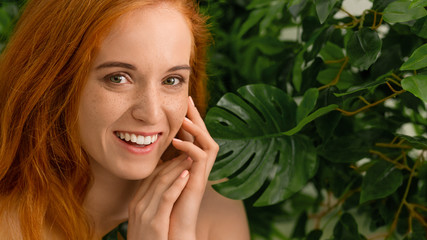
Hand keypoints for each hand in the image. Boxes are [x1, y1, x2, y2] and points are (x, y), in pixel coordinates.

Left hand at [126, 97, 217, 239]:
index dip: (189, 119)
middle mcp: (199, 167)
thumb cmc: (164, 205)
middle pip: (205, 135)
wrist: (170, 229)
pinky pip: (201, 159)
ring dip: (197, 129)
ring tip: (184, 118)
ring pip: (209, 144)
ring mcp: (201, 174)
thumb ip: (162, 162)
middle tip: (188, 100)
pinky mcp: (199, 182)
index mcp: (191, 164)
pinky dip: (191, 148)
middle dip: (197, 117)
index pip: (194, 136)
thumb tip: (153, 145)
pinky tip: (177, 142)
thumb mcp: (161, 177)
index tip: (181, 102)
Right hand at [127, 154, 191, 239]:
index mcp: (135, 204)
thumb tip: (164, 190)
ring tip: (190, 158)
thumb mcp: (147, 220)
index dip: (166, 164)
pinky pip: (166, 197)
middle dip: (173, 162)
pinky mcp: (155, 222)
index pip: (150, 177)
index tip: (179, 155)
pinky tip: (187, 176)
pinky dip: (177, 184)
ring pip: (161, 183)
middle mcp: (138, 206)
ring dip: (177, 168)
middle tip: (187, 151)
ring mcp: (144, 213)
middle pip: (155, 176)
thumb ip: (153, 204)